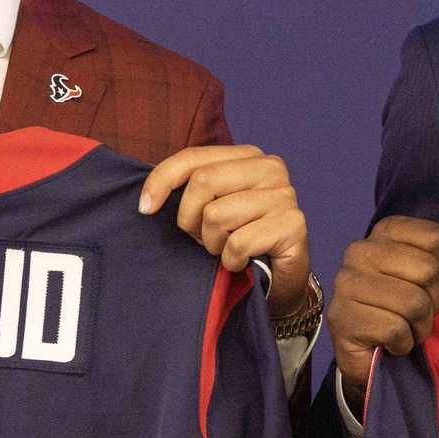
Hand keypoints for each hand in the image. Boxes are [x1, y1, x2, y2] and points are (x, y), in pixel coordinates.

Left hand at [140, 144, 308, 319]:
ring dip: (213, 244)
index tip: (145, 208)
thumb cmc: (239, 240)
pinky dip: (231, 260)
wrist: (280, 281)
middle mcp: (270, 168)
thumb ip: (188, 190)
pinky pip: (238, 243)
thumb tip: (146, 199)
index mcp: (248, 156)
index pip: (193, 157)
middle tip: (203, 239)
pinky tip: (242, 262)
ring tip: (226, 249)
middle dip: (191, 219)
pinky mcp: (293, 224)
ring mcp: (285, 195)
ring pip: (217, 214)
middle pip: (203, 181)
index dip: (161, 181)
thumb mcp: (209, 208)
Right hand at [331, 217, 438, 417]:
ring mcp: (346, 284)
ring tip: (408, 328)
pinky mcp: (343, 319)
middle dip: (434, 300)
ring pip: (413, 302)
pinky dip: (403, 343)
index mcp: (384, 232)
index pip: (437, 238)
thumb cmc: (404, 306)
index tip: (429, 283)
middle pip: (428, 269)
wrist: (368, 352)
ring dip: (420, 325)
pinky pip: (395, 330)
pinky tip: (393, 342)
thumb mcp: (435, 275)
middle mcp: (360, 251)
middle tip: (419, 312)